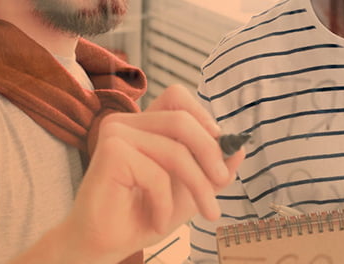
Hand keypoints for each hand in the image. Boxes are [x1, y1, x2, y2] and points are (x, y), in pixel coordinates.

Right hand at [61, 84, 244, 262]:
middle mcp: (126, 121)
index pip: (177, 96)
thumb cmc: (142, 215)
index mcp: (142, 123)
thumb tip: (240, 147)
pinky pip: (156, 174)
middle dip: (210, 154)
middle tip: (221, 185)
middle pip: (182, 120)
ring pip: (175, 149)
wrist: (102, 247)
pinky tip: (157, 220)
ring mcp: (115, 133)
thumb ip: (213, 167)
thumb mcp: (189, 190)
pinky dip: (164, 203)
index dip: (203, 118)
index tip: (220, 153)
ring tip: (203, 212)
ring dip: (197, 186)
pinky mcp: (110, 153)